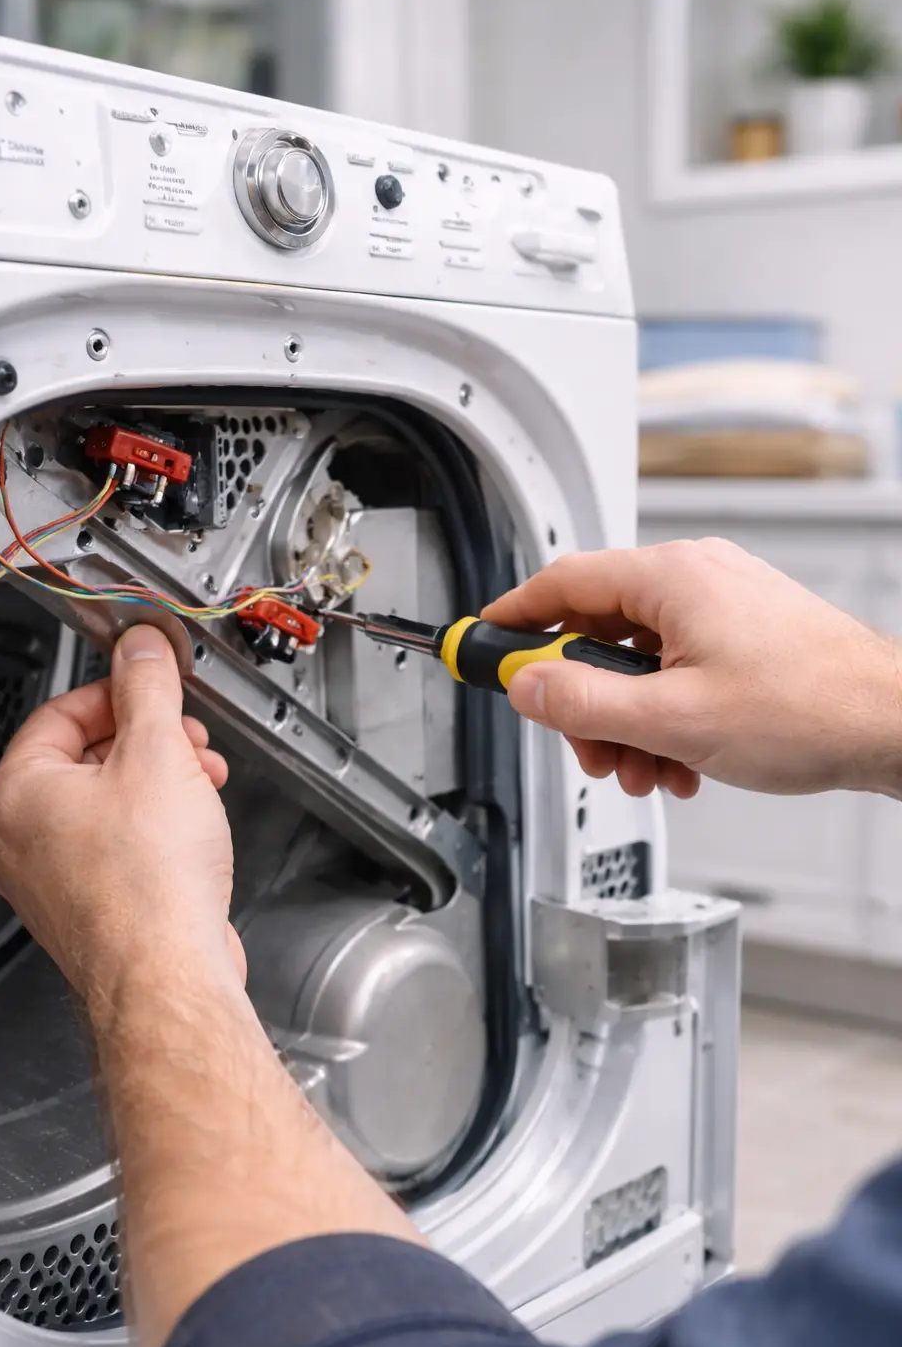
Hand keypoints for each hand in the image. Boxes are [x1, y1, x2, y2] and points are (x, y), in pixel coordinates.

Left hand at [0, 624, 245, 1012]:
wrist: (168, 976)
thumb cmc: (149, 886)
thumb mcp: (159, 755)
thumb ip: (148, 689)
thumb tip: (141, 650)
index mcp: (17, 795)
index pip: (59, 714)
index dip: (116, 692)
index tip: (153, 685)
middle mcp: (21, 841)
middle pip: (85, 760)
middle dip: (149, 742)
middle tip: (188, 739)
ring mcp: (52, 881)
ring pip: (106, 806)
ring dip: (161, 784)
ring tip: (203, 785)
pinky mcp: (90, 910)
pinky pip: (119, 850)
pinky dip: (156, 831)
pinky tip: (194, 833)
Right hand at [484, 537, 901, 798]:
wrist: (889, 723)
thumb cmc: (807, 707)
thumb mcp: (672, 718)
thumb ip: (585, 702)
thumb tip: (529, 687)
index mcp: (671, 579)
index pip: (562, 583)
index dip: (514, 618)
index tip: (485, 642)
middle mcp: (695, 579)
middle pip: (599, 632)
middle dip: (585, 702)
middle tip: (587, 746)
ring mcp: (722, 605)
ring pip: (639, 661)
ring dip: (628, 722)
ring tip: (646, 767)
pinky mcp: (743, 634)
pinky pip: (677, 670)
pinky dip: (666, 717)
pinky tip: (681, 761)